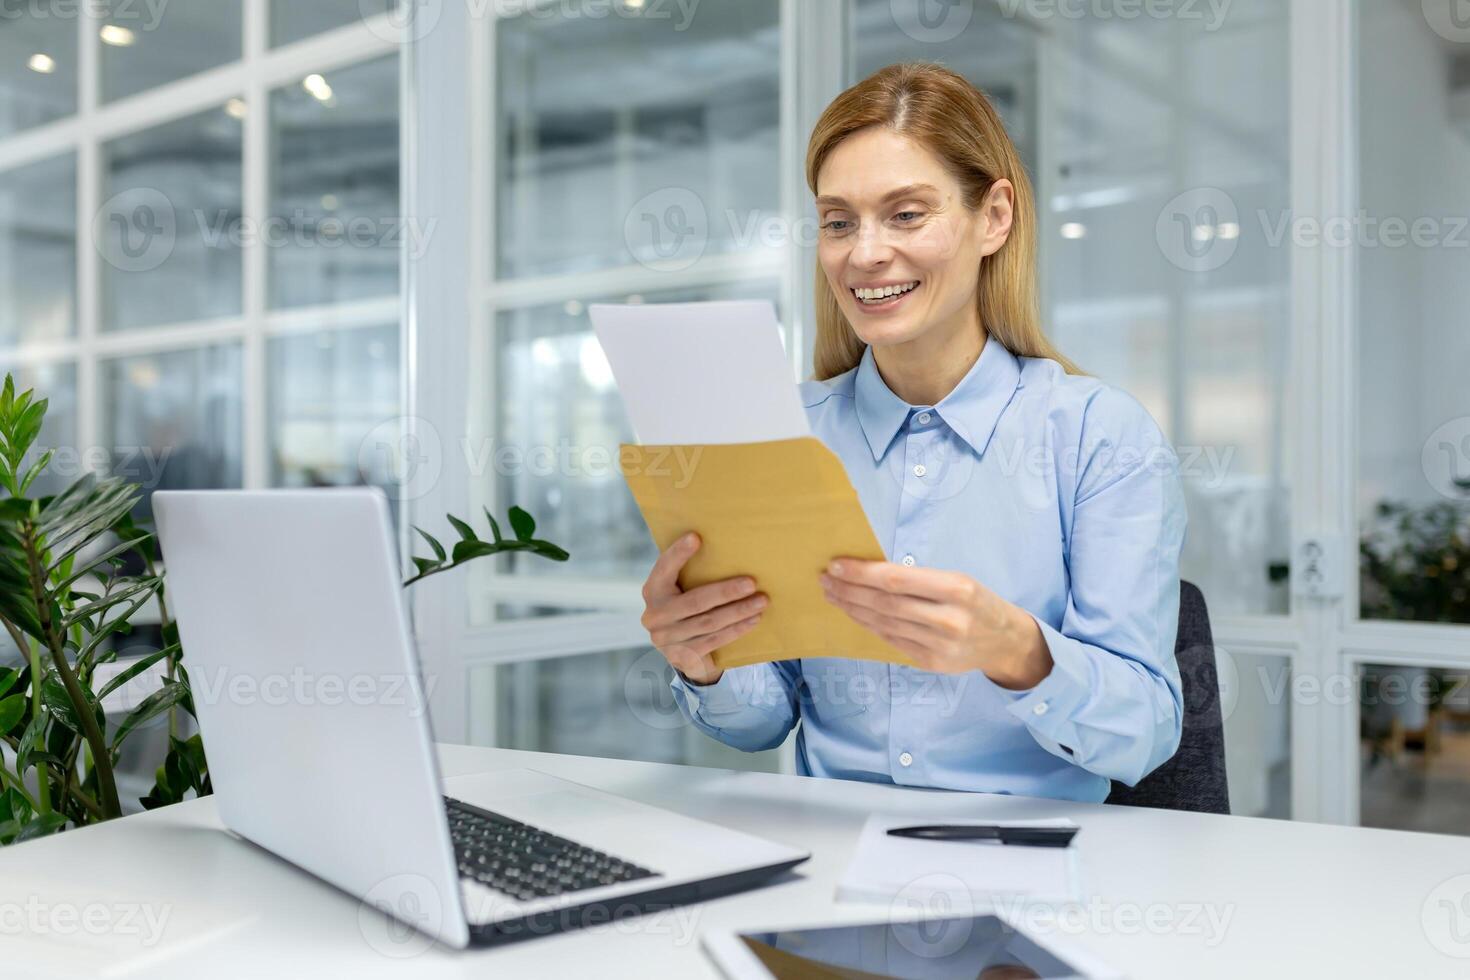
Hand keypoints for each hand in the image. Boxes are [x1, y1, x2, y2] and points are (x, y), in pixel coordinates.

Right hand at [640, 532, 767, 685]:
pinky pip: (714, 640)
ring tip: (761, 602)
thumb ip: (692, 574)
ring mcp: (666, 639)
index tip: (696, 537)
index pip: (664, 568)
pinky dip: (736, 629)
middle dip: (726, 592)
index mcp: (653, 591)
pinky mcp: (682, 657)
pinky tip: (753, 620)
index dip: (678, 554)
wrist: (683, 652)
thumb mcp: (682, 591)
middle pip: (695, 601)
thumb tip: (728, 548)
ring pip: (709, 622)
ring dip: (738, 611)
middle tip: (752, 583)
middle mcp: (655, 615)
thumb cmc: (688, 609)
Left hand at [819, 559, 1051, 688]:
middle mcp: (949, 619)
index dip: (862, 573)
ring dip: (853, 608)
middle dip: (850, 590)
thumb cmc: (976, 602)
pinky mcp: (931, 663)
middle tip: (826, 580)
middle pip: (886, 604)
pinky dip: (868, 625)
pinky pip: (891, 640)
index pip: (897, 580)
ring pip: (884, 624)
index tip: (836, 565)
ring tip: (833, 594)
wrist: (1005, 641)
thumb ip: (918, 579)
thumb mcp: (958, 580)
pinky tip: (854, 612)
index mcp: (958, 589)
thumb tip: (867, 570)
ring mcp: (940, 645)